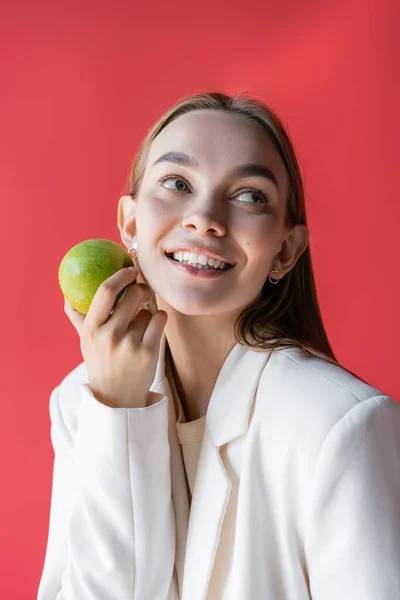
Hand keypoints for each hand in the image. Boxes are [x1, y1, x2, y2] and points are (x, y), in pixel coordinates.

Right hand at [64, 267, 167, 407]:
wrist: (116, 398)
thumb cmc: (101, 362)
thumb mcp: (85, 341)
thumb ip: (77, 316)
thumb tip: (67, 293)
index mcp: (91, 329)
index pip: (105, 291)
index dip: (121, 276)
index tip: (129, 270)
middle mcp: (109, 335)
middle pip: (133, 295)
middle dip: (141, 289)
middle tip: (143, 290)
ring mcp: (130, 344)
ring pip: (148, 310)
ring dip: (147, 313)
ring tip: (140, 328)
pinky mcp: (149, 352)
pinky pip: (160, 319)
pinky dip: (159, 319)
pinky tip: (153, 328)